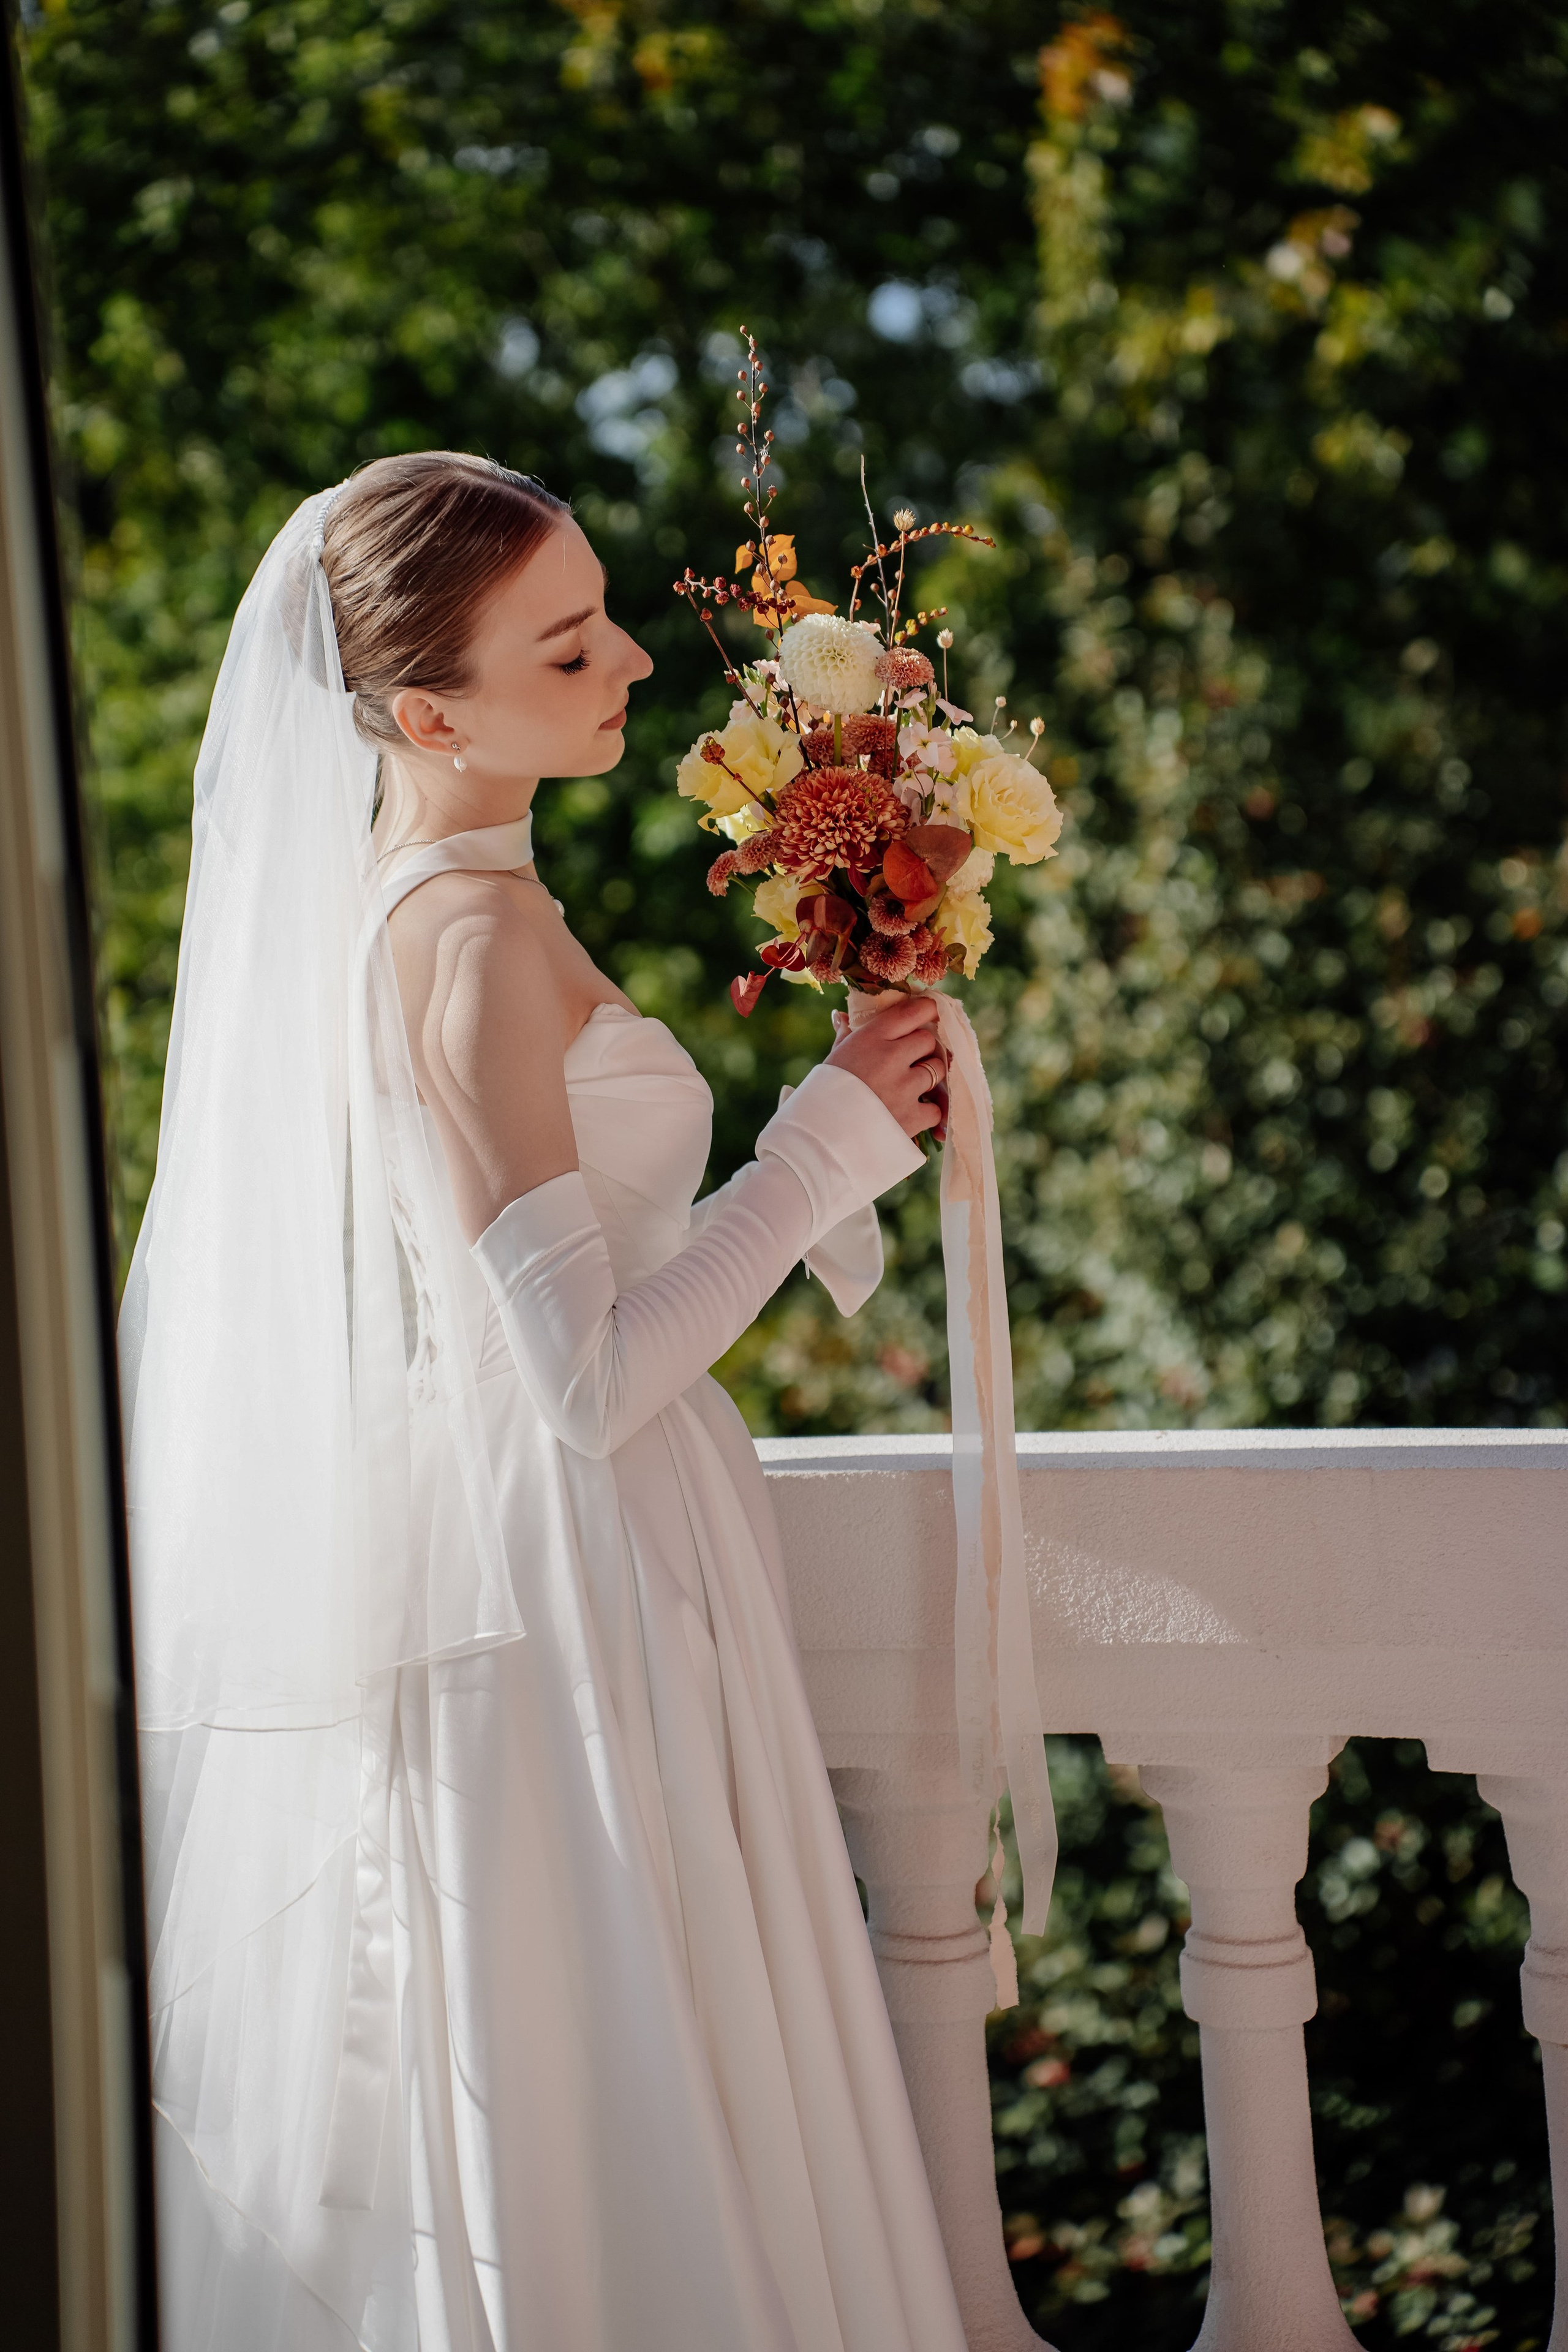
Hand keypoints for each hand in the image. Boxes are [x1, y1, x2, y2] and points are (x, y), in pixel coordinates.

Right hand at [826, 993, 947, 1139]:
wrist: (818, 1139)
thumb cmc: (823, 1094)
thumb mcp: (833, 1058)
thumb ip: (845, 1035)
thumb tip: (842, 1016)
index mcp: (870, 1038)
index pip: (912, 1012)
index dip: (927, 1010)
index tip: (931, 1013)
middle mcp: (891, 1057)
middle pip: (928, 1040)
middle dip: (922, 1049)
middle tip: (910, 1061)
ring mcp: (904, 1088)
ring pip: (937, 1070)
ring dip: (927, 1078)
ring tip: (907, 1089)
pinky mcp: (912, 1117)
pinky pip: (936, 1108)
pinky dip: (928, 1112)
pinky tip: (910, 1113)